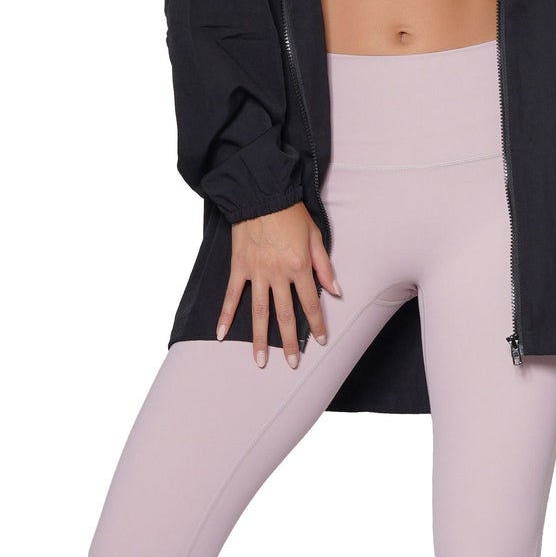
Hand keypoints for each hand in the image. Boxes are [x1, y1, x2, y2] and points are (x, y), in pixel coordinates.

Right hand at [218, 203, 341, 367]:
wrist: (261, 193)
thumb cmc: (291, 212)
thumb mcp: (315, 236)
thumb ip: (324, 266)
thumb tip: (335, 291)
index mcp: (300, 266)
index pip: (311, 302)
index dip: (317, 324)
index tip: (320, 341)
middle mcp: (278, 274)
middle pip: (285, 315)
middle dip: (289, 342)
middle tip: (291, 363)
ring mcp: (256, 272)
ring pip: (258, 312)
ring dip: (259, 338)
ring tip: (260, 361)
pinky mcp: (239, 267)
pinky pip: (231, 295)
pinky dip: (225, 314)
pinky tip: (220, 334)